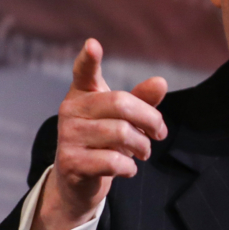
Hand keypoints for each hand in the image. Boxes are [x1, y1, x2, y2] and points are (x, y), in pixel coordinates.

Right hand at [28, 39, 167, 229]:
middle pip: (121, 104)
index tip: (93, 45)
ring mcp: (67, 136)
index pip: (84, 72)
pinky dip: (129, 166)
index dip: (88, 58)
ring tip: (144, 152)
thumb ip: (141, 100)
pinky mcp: (70, 162)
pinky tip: (129, 168)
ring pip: (120, 133)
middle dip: (150, 119)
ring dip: (142, 146)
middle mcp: (70, 111)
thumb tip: (161, 82)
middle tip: (160, 133)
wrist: (77, 184)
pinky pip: (112, 161)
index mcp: (82, 94)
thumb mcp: (123, 120)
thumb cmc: (103, 143)